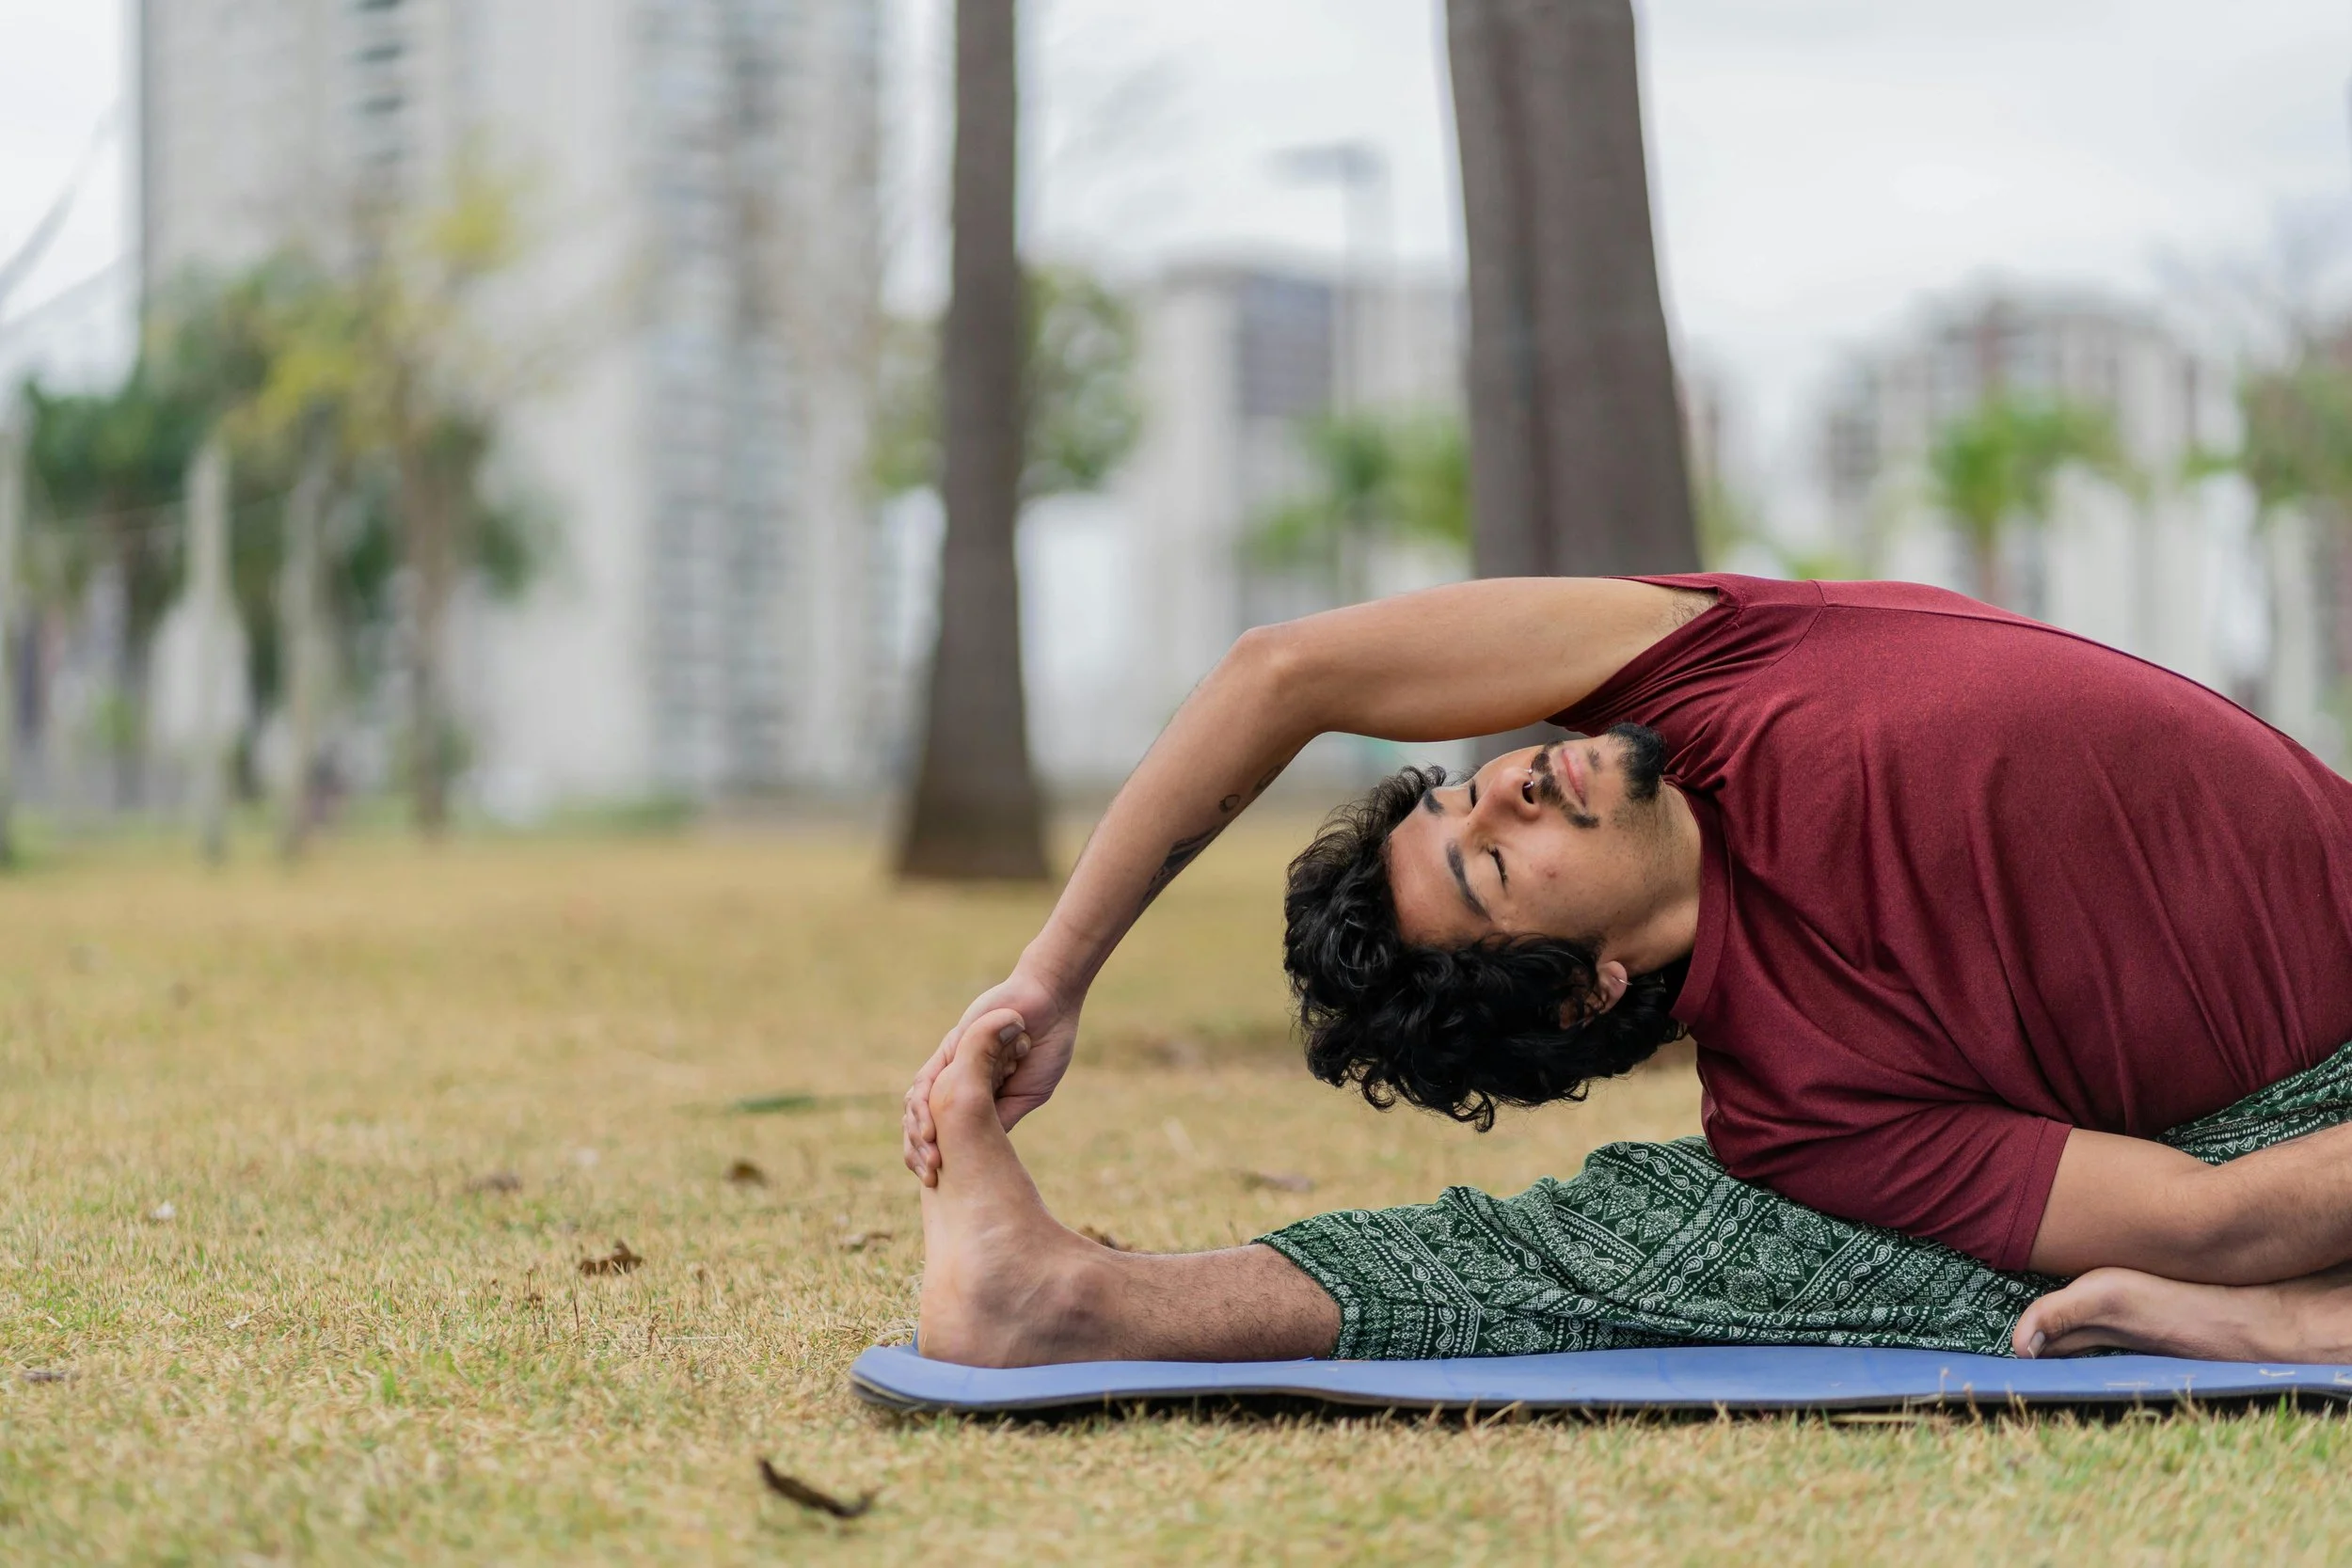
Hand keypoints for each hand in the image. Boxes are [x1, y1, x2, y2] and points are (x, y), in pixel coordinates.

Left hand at [901, 967, 1082, 1185]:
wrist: (1051, 1005)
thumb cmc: (1046, 1048)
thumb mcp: (1027, 1095)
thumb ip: (1002, 1118)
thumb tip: (981, 1155)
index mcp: (978, 1099)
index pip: (947, 1135)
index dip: (939, 1160)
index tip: (940, 1186)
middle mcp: (958, 1083)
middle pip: (924, 1124)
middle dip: (920, 1154)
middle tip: (930, 1179)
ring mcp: (951, 1066)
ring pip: (918, 1107)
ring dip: (919, 1136)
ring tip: (930, 1160)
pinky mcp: (949, 1049)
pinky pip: (925, 1082)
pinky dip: (923, 1107)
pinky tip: (928, 1130)